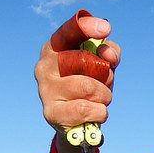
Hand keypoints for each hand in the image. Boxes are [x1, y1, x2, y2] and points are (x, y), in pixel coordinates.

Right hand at [34, 11, 120, 138]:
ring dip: (105, 95)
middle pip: (85, 61)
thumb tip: (109, 54)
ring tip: (102, 100)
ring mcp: (45, 90)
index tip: (106, 29)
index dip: (86, 27)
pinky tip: (96, 113)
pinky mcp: (51, 113)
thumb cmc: (89, 88)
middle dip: (106, 74)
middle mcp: (44, 66)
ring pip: (88, 87)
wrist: (76, 125)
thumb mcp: (102, 66)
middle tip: (106, 83)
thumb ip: (109, 52)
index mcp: (53, 48)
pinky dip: (100, 112)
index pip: (68, 31)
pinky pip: (86, 109)